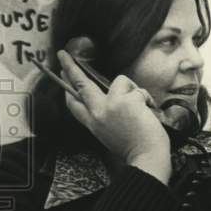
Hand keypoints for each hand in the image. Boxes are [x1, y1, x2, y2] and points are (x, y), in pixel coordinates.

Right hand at [56, 50, 170, 180]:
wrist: (146, 157)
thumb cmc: (135, 149)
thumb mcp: (110, 135)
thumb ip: (105, 117)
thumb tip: (110, 98)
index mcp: (93, 124)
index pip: (74, 104)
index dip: (67, 89)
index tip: (62, 76)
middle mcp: (97, 113)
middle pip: (81, 84)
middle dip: (70, 67)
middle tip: (62, 53)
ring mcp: (110, 105)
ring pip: (120, 81)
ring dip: (133, 91)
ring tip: (141, 108)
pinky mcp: (125, 101)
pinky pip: (137, 89)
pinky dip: (146, 99)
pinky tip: (148, 112)